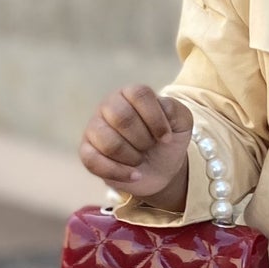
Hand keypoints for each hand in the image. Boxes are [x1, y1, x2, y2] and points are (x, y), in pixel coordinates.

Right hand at [79, 85, 193, 202]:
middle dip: (144, 140)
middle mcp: (109, 105)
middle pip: (122, 118)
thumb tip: (160, 106)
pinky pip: (93, 161)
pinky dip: (119, 172)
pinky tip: (134, 174)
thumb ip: (174, 109)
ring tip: (140, 159)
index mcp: (131, 93)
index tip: (166, 137)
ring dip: (132, 157)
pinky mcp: (86, 151)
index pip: (139, 94)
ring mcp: (94, 128)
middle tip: (150, 147)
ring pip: (108, 142)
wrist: (161, 168)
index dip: (156, 119)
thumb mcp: (182, 122)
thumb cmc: (167, 139)